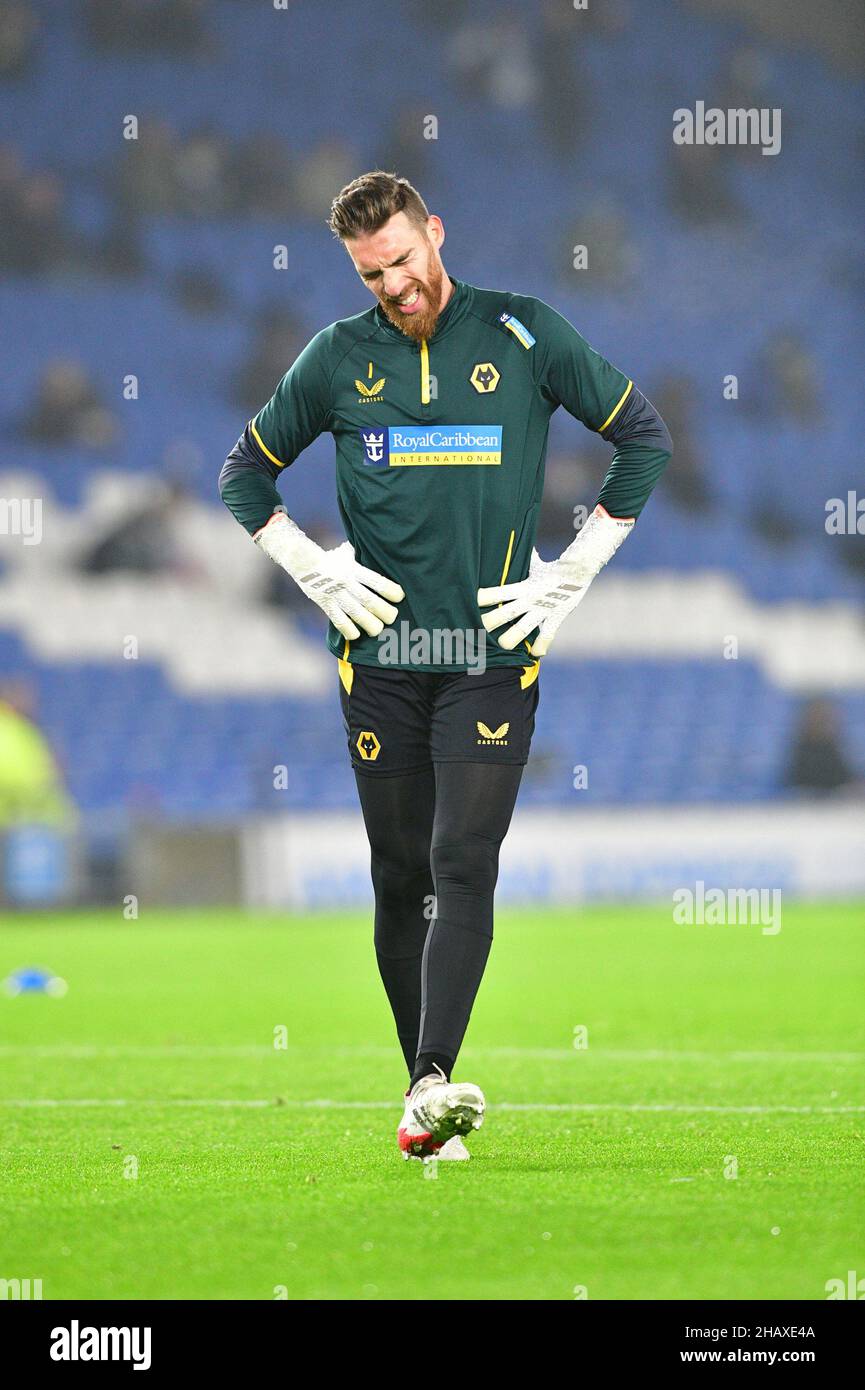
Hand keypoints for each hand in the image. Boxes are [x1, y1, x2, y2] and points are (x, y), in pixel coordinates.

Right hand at [255, 512, 402, 639]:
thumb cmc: (332, 558)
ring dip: (369, 624)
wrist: (302, 561)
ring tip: (378, 630)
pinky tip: (356, 635)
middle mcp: (345, 582)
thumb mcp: (348, 553)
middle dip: (383, 611)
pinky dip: (348, 630)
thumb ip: (363, 557)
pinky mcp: (325, 604)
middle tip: (392, 617)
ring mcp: (334, 594)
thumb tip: (383, 553)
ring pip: (355, 613)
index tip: (400, 597)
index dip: (390, 590)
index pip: (376, 580)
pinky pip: (338, 620)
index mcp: (354, 569)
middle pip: (368, 600)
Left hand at [477, 505, 632, 656]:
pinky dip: (541, 647)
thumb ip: (525, 560)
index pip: (498, 592)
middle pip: (505, 613)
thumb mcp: (536, 565)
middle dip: (491, 622)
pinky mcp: (556, 617)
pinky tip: (536, 654)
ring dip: (511, 639)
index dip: (484, 598)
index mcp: (522, 587)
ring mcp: (542, 610)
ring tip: (502, 646)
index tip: (470, 603)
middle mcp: (529, 599)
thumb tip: (518, 545)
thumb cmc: (554, 569)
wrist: (578, 571)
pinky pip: (547, 636)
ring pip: (522, 629)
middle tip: (478, 629)